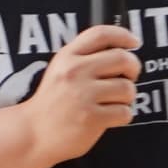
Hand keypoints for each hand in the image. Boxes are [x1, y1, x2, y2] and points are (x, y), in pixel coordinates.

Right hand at [24, 22, 140, 162]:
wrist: (33, 134)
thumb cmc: (51, 104)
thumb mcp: (59, 71)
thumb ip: (84, 58)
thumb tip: (121, 52)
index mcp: (67, 57)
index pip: (101, 34)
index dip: (123, 35)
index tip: (134, 43)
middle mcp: (75, 72)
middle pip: (122, 58)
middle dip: (133, 69)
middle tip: (128, 78)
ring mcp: (83, 95)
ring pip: (127, 88)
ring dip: (127, 97)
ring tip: (113, 102)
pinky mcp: (91, 118)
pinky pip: (124, 112)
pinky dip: (122, 116)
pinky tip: (109, 117)